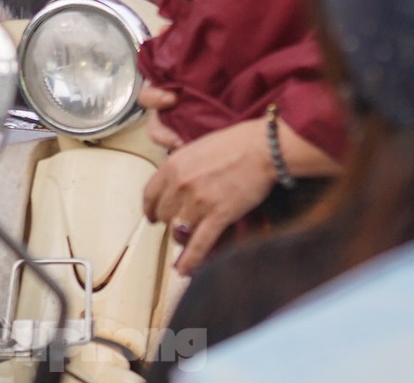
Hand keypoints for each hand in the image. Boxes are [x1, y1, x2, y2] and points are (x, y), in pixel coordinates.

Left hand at [141, 113, 276, 276]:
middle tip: (180, 225)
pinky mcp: (218, 216)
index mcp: (173, 165)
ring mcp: (198, 201)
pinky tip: (185, 270)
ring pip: (178, 231)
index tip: (153, 216)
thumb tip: (178, 185)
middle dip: (171, 222)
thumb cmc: (237, 143)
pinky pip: (199, 244)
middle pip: (164, 215)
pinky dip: (191, 261)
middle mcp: (181, 184)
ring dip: (182, 239)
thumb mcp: (199, 147)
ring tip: (186, 243)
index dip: (151, 209)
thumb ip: (184, 167)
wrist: (264, 148)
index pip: (149, 195)